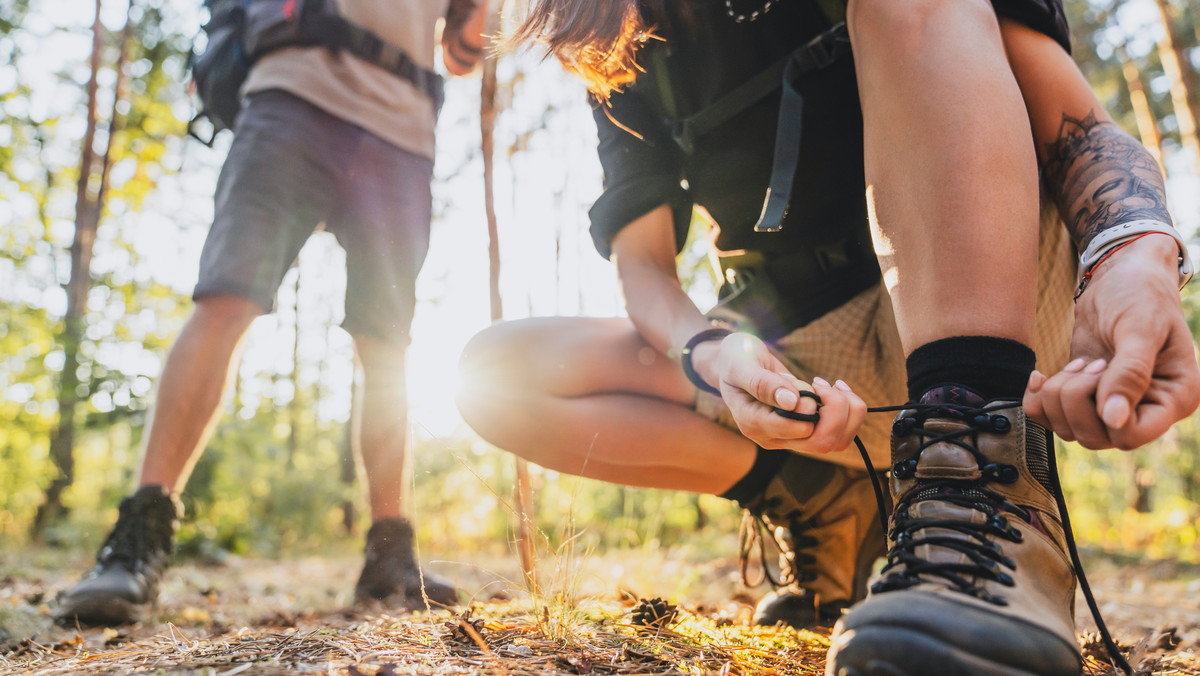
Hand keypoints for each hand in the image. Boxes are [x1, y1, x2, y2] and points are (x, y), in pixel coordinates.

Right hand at [698, 332, 866, 453]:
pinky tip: (837, 388)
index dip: (810, 405)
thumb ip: (762, 383)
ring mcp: (790, 437)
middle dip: (835, 410)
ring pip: (835, 442)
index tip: (804, 382)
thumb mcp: (741, 364)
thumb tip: (791, 402)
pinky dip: (849, 411)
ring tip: (833, 385)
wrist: (737, 364)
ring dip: (847, 411)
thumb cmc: (735, 360)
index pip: (797, 429)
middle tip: (822, 384)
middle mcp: (772, 437)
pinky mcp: (804, 430)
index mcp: (753, 424)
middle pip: (821, 442)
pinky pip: (839, 434)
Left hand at [1024, 235, 1199, 448]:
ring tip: (1079, 362)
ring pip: (1068, 430)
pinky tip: (1041, 375)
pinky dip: (1037, 399)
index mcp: (1174, 398)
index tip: (1101, 371)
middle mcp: (1145, 409)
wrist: (1121, 276)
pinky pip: (1049, 418)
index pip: (1131, 436)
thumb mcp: (1140, 328)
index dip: (1103, 414)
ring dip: (1058, 396)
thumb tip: (1114, 419)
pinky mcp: (1083, 397)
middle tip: (1088, 362)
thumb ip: (1130, 373)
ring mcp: (1112, 406)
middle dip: (1075, 399)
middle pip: (1094, 437)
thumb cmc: (1142, 294)